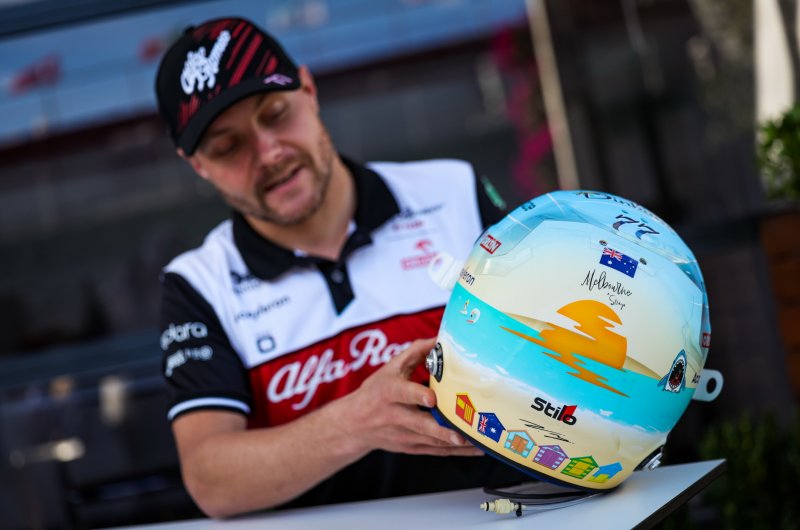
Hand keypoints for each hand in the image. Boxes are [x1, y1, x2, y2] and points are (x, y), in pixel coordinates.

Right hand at [337, 337, 483, 456]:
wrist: (354, 424)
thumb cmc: (375, 391)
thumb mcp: (390, 368)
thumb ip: (416, 352)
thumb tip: (441, 338)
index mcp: (388, 392)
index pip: (402, 393)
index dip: (416, 395)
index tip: (431, 398)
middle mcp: (395, 416)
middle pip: (419, 424)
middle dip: (440, 430)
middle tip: (461, 434)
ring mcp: (404, 435)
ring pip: (432, 441)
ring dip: (456, 443)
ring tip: (479, 442)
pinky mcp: (412, 448)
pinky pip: (437, 451)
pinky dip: (457, 452)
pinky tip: (477, 449)